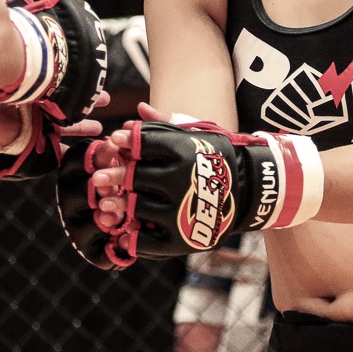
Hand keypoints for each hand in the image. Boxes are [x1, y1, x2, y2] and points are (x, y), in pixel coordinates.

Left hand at [56, 106, 323, 268]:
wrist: (252, 192)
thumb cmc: (218, 158)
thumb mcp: (196, 136)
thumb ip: (164, 126)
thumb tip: (136, 111)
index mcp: (182, 152)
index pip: (141, 144)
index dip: (124, 143)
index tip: (115, 143)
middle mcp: (179, 180)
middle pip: (133, 177)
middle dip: (114, 176)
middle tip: (99, 179)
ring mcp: (179, 211)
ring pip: (134, 206)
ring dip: (118, 204)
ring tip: (108, 203)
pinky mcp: (178, 240)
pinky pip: (142, 239)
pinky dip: (129, 234)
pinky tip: (125, 227)